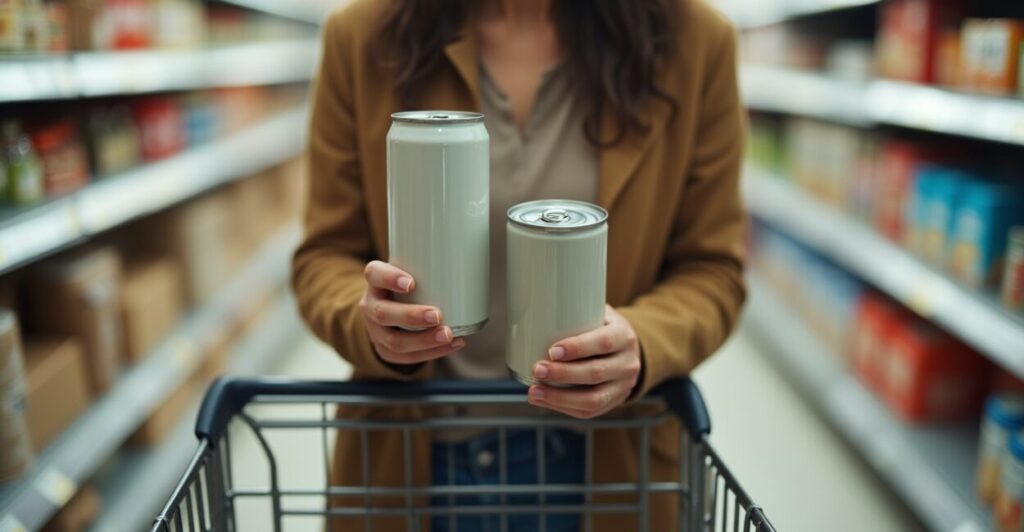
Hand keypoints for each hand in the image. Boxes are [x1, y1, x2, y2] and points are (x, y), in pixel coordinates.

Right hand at [360, 261, 464, 364]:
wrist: (387, 312)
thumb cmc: (408, 285)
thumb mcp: (410, 270)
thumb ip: (431, 265)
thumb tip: (474, 252)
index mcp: (375, 281)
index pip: (374, 274)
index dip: (389, 278)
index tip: (410, 283)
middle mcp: (370, 306)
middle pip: (383, 313)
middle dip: (411, 316)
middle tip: (437, 315)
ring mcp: (375, 331)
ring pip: (394, 341)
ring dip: (424, 340)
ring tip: (448, 335)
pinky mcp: (386, 350)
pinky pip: (406, 357)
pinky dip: (432, 353)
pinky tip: (452, 345)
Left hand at [527, 305, 641, 418]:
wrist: (627, 350)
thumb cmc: (601, 328)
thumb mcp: (598, 314)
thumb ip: (576, 314)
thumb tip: (536, 314)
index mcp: (624, 336)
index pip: (603, 342)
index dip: (578, 348)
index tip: (552, 350)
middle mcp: (628, 363)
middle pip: (596, 373)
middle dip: (563, 374)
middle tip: (536, 370)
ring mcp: (623, 387)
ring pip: (593, 400)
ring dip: (559, 398)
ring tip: (534, 392)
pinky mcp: (614, 402)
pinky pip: (589, 411)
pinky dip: (563, 407)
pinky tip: (543, 401)